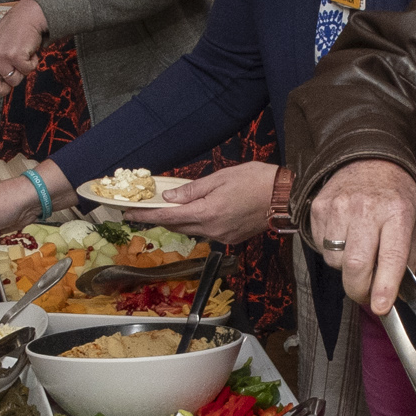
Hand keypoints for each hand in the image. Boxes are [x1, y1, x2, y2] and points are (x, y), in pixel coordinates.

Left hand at [0, 1, 51, 114]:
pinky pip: (26, 71)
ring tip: (20, 55)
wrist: (26, 16)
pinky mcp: (14, 56)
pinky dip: (31, 63)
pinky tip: (27, 51)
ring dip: (21, 72)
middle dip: (5, 88)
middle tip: (12, 73)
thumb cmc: (12, 34)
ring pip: (13, 82)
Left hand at [143, 160, 276, 244]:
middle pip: (178, 226)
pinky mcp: (232, 238)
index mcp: (206, 213)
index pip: (168, 217)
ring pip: (192, 230)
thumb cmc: (256, 180)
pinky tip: (200, 211)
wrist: (285, 197)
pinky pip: (207, 232)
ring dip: (180, 220)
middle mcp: (212, 230)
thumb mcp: (220, 177)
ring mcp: (222, 236)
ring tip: (172, 207)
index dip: (146, 215)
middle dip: (160, 218)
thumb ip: (192, 189)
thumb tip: (170, 197)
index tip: (129, 212)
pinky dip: (198, 222)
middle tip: (146, 208)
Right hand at [305, 160, 415, 314]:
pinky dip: (332, 250)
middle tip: (366, 295)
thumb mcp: (415, 221)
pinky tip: (344, 235)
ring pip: (335, 260)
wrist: (368, 157)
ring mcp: (339, 207)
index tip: (381, 307)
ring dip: (345, 267)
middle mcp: (367, 208)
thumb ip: (407, 258)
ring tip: (357, 250)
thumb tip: (396, 293)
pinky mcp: (319, 208)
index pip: (391, 257)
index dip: (385, 287)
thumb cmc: (394, 195)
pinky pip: (321, 247)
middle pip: (355, 265)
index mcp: (397, 212)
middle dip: (359, 290)